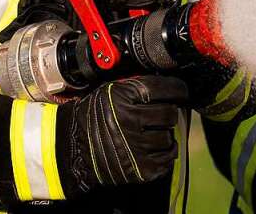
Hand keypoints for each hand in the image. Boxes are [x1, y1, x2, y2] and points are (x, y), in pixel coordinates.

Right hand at [69, 75, 187, 188]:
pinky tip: (153, 147)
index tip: (180, 92)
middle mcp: (130, 121)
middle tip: (159, 114)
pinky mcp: (141, 169)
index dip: (177, 90)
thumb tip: (170, 86)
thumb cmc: (96, 116)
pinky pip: (168, 157)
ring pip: (169, 136)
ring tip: (151, 132)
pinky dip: (165, 152)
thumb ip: (138, 86)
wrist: (75, 148)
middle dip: (167, 112)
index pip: (165, 88)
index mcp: (124, 97)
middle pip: (170, 113)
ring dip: (164, 133)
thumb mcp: (113, 91)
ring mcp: (136, 147)